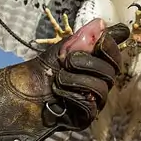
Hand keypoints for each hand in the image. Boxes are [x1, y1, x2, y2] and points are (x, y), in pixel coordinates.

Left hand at [0, 19, 129, 140]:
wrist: (25, 91)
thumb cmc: (45, 68)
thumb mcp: (63, 48)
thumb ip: (84, 36)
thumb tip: (101, 23)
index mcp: (100, 64)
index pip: (115, 54)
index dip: (110, 46)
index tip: (99, 41)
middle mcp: (102, 82)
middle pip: (110, 70)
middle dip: (86, 62)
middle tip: (65, 61)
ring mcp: (96, 101)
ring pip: (101, 88)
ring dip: (76, 79)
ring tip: (58, 78)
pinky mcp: (86, 117)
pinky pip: (90, 105)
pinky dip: (71, 95)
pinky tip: (58, 92)